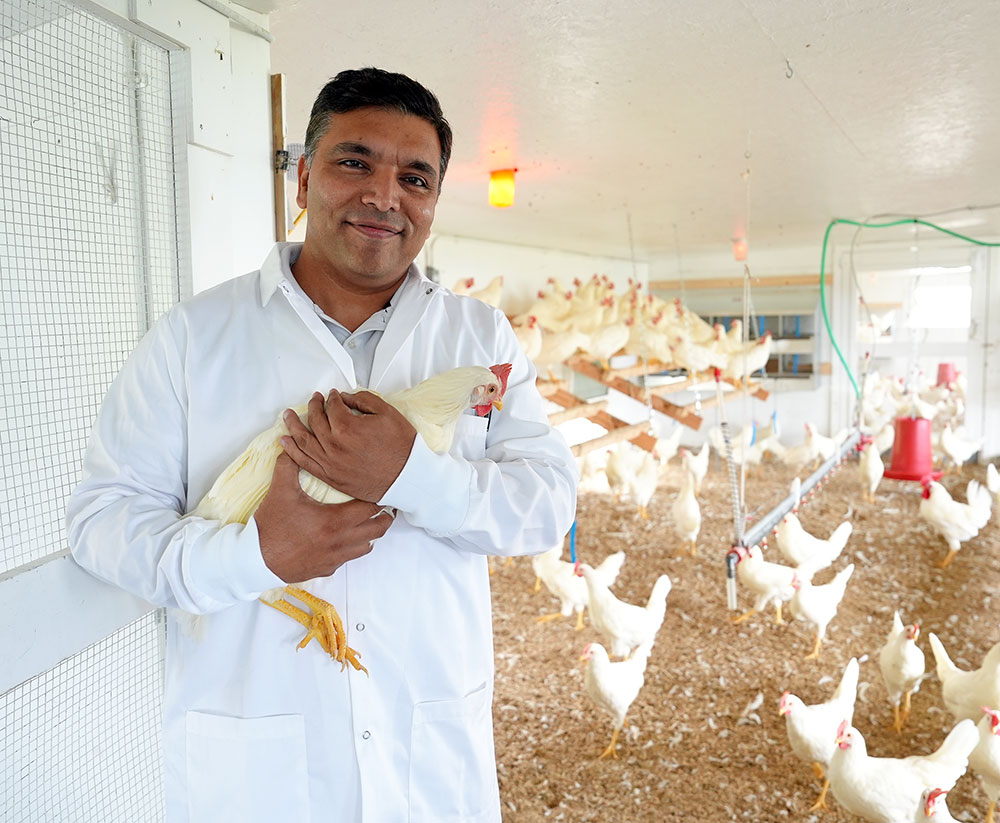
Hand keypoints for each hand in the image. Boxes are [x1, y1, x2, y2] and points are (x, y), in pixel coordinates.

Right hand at [255, 452, 393, 583]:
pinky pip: (349, 558)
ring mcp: (335, 558)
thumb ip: (288, 466)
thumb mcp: (280, 492)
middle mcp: (340, 541)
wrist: (255, 561)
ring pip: (367, 546)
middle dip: (384, 517)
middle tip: (383, 506)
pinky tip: (343, 538)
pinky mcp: (327, 569)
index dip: (378, 498)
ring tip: (366, 521)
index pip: (371, 508)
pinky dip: (352, 547)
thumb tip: (290, 447)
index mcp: (334, 520)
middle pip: (378, 529)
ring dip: (370, 533)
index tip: (378, 490)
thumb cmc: (270, 527)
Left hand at [281, 389, 416, 502]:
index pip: (332, 407)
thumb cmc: (401, 447)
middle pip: (315, 420)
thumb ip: (363, 400)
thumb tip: (346, 397)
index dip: (332, 398)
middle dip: (314, 406)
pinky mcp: (330, 476)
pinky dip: (292, 451)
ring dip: (293, 425)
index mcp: (347, 427)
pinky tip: (286, 442)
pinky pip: (304, 462)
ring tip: (287, 415)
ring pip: (303, 440)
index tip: (333, 395)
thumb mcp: (387, 413)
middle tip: (314, 399)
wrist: (407, 477)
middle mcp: (334, 445)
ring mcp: (330, 463)